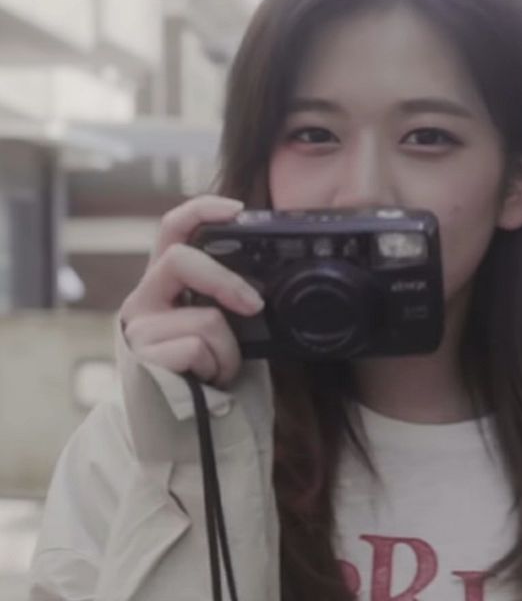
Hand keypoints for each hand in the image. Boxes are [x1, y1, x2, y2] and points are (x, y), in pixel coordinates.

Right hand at [119, 195, 263, 387]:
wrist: (180, 426)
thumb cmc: (205, 368)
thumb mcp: (217, 324)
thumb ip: (225, 300)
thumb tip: (266, 288)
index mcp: (165, 283)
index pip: (172, 230)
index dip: (201, 210)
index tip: (236, 210)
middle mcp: (143, 299)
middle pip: (180, 260)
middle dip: (226, 281)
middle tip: (255, 306)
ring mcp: (140, 328)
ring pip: (206, 318)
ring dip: (229, 350)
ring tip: (219, 368)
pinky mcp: (144, 358)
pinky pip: (202, 349)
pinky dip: (220, 368)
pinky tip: (206, 381)